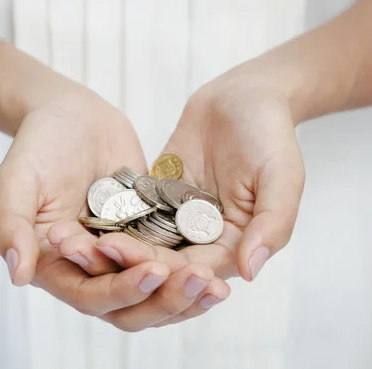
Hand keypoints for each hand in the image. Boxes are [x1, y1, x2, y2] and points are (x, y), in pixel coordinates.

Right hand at [0, 91, 228, 331]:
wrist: (72, 115)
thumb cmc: (38, 144)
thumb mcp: (16, 180)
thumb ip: (11, 225)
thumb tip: (19, 275)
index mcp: (55, 266)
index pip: (90, 296)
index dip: (121, 290)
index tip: (153, 270)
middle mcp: (89, 270)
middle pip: (128, 306)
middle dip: (164, 300)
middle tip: (201, 282)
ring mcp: (120, 254)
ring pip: (154, 291)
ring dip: (184, 294)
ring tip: (218, 287)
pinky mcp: (147, 235)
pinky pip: (171, 260)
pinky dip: (192, 267)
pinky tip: (219, 264)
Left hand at [54, 67, 303, 326]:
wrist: (243, 96)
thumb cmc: (270, 133)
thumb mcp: (282, 176)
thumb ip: (272, 224)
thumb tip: (250, 270)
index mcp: (236, 242)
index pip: (201, 271)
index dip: (174, 275)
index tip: (146, 267)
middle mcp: (205, 237)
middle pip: (166, 261)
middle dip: (136, 260)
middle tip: (103, 249)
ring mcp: (178, 217)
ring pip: (145, 241)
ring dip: (119, 244)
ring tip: (89, 239)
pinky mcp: (158, 196)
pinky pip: (134, 211)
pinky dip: (114, 216)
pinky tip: (89, 215)